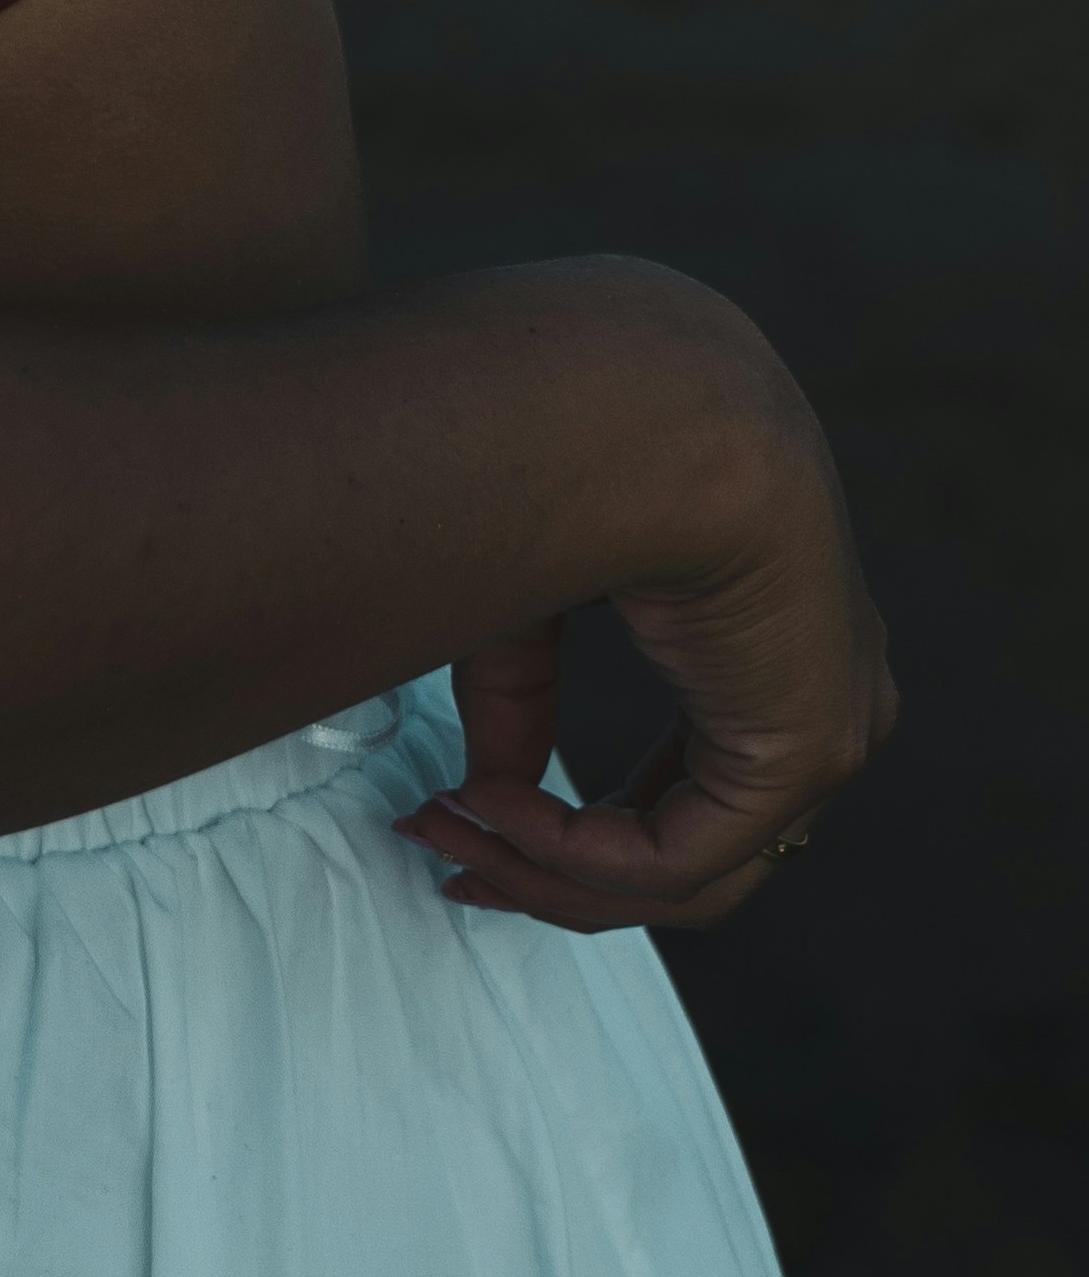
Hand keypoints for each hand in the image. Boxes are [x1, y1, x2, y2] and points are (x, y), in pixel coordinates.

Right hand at [401, 410, 894, 937]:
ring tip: (452, 835)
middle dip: (552, 871)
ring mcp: (824, 729)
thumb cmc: (585, 450)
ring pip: (685, 876)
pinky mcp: (809, 748)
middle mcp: (812, 700)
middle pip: (683, 854)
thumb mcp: (536, 590)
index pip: (680, 797)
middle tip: (452, 861)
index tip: (461, 818)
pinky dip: (575, 853)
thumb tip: (487, 792)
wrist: (646, 400)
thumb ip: (519, 699)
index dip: (568, 835)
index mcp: (766, 650)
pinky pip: (680, 859)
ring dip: (549, 870)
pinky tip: (496, 806)